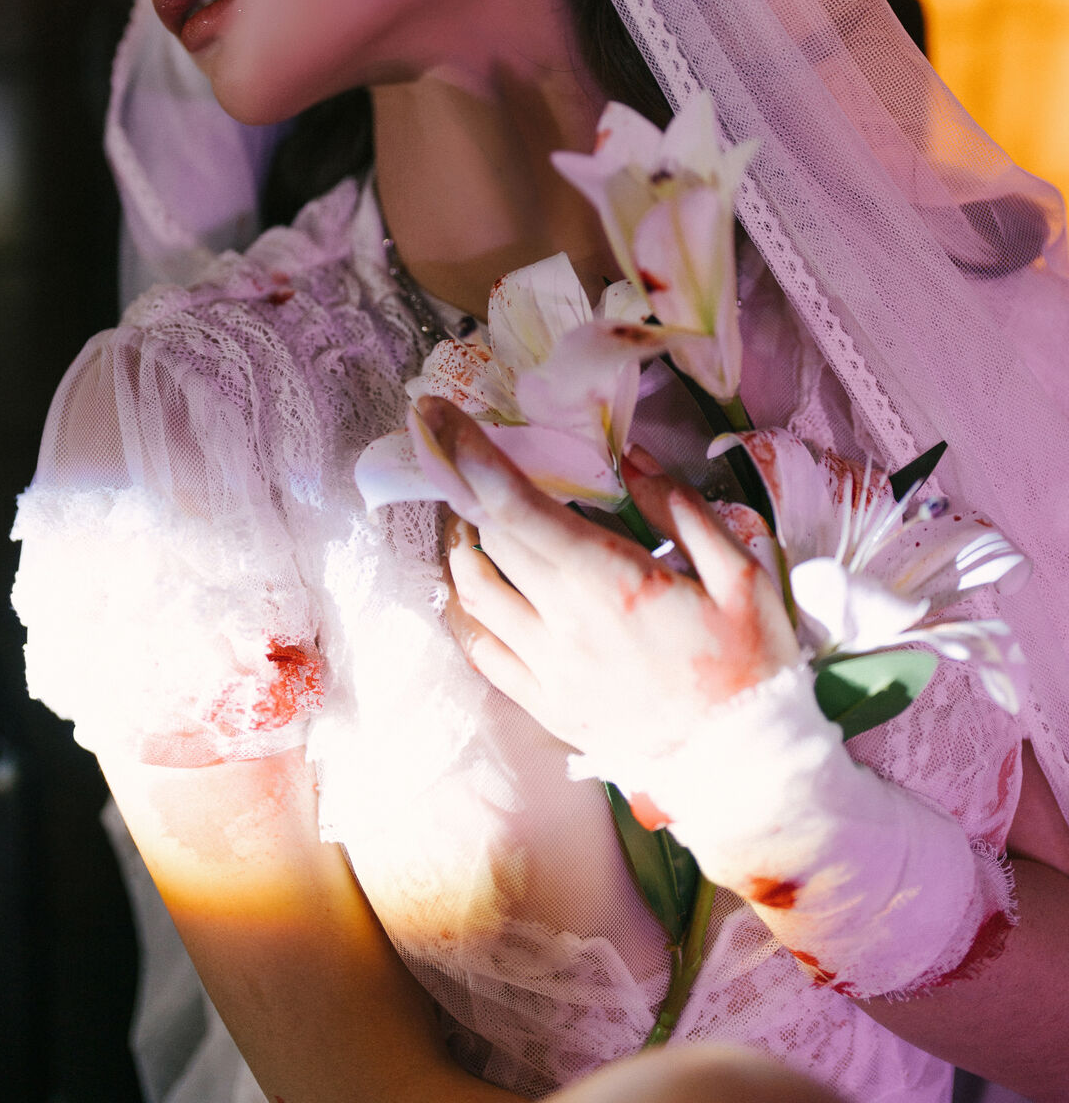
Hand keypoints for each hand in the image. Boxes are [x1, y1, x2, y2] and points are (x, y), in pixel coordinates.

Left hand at [418, 396, 799, 779]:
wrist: (744, 771)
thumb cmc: (749, 667)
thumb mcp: (740, 574)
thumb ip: (681, 508)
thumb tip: (631, 458)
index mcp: (610, 582)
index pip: (517, 507)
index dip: (468, 455)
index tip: (436, 414)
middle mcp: (564, 623)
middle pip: (488, 537)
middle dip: (461, 481)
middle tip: (458, 447)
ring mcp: (548, 668)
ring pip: (474, 592)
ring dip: (462, 542)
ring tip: (470, 511)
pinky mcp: (545, 703)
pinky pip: (483, 649)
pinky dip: (466, 608)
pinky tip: (473, 584)